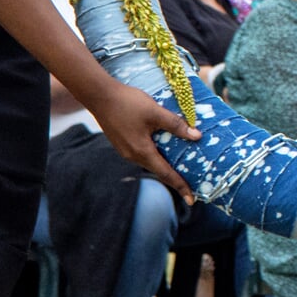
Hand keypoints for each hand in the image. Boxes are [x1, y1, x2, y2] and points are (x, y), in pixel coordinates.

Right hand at [85, 81, 203, 203]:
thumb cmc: (128, 103)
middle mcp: (132, 155)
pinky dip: (155, 155)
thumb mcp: (156, 112)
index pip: (166, 174)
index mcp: (142, 152)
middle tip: (191, 185)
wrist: (100, 96)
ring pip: (149, 162)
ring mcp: (125, 150)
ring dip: (164, 166)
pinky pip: (142, 154)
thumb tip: (197, 136)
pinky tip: (162, 148)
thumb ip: (176, 125)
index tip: (191, 200)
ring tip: (179, 167)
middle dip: (174, 178)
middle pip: (158, 170)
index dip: (180, 186)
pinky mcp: (122, 143)